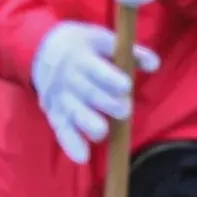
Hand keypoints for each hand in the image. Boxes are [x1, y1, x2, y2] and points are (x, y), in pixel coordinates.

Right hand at [30, 21, 159, 165]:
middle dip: (107, 104)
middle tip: (124, 109)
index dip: (111, 79)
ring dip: (89, 125)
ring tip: (102, 132)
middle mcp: (68, 79)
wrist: (42, 48)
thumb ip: (132, 53)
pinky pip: (61, 130)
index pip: (96, 70)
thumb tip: (155, 64)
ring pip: (74, 114)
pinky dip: (70, 144)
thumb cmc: (84, 45)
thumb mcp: (104, 40)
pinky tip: (82, 157)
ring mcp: (60, 97)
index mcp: (81, 58)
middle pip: (88, 94)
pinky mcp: (54, 112)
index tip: (125, 86)